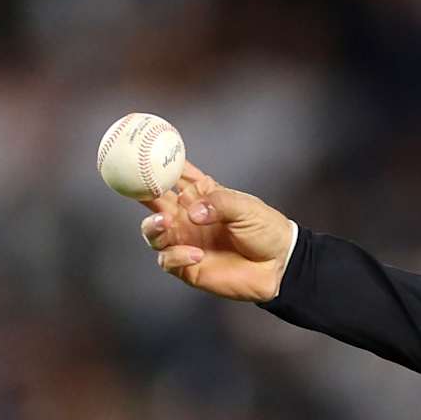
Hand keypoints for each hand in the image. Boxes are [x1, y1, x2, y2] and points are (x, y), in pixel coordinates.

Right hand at [138, 161, 294, 301]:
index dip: (158, 165)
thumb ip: (219, 203)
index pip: (173, 176)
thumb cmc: (266, 230)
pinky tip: (196, 254)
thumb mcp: (246, 207)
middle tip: (141, 189)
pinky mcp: (187, 266)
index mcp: (201, 196)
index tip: (145, 153)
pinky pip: (168, 260)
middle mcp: (187, 216)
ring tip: (165, 222)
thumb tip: (193, 212)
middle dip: (142, 193)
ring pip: (152, 232)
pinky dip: (176, 256)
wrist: (279, 264)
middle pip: (153, 201)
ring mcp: (185, 240)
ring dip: (152, 226)